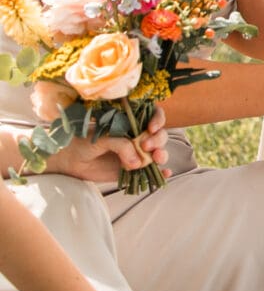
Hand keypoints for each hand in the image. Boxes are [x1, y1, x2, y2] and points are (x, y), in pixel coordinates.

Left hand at [53, 111, 170, 185]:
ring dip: (162, 155)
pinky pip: (151, 172)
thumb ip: (120, 145)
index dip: (157, 119)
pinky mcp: (133, 170)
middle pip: (158, 135)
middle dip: (157, 140)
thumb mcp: (101, 138)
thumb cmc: (84, 142)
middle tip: (146, 146)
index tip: (151, 128)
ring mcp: (136, 154)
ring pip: (157, 152)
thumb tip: (138, 161)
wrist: (71, 161)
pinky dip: (161, 174)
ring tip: (155, 159)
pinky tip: (165, 175)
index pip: (152, 115)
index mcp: (131, 122)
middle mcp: (137, 136)